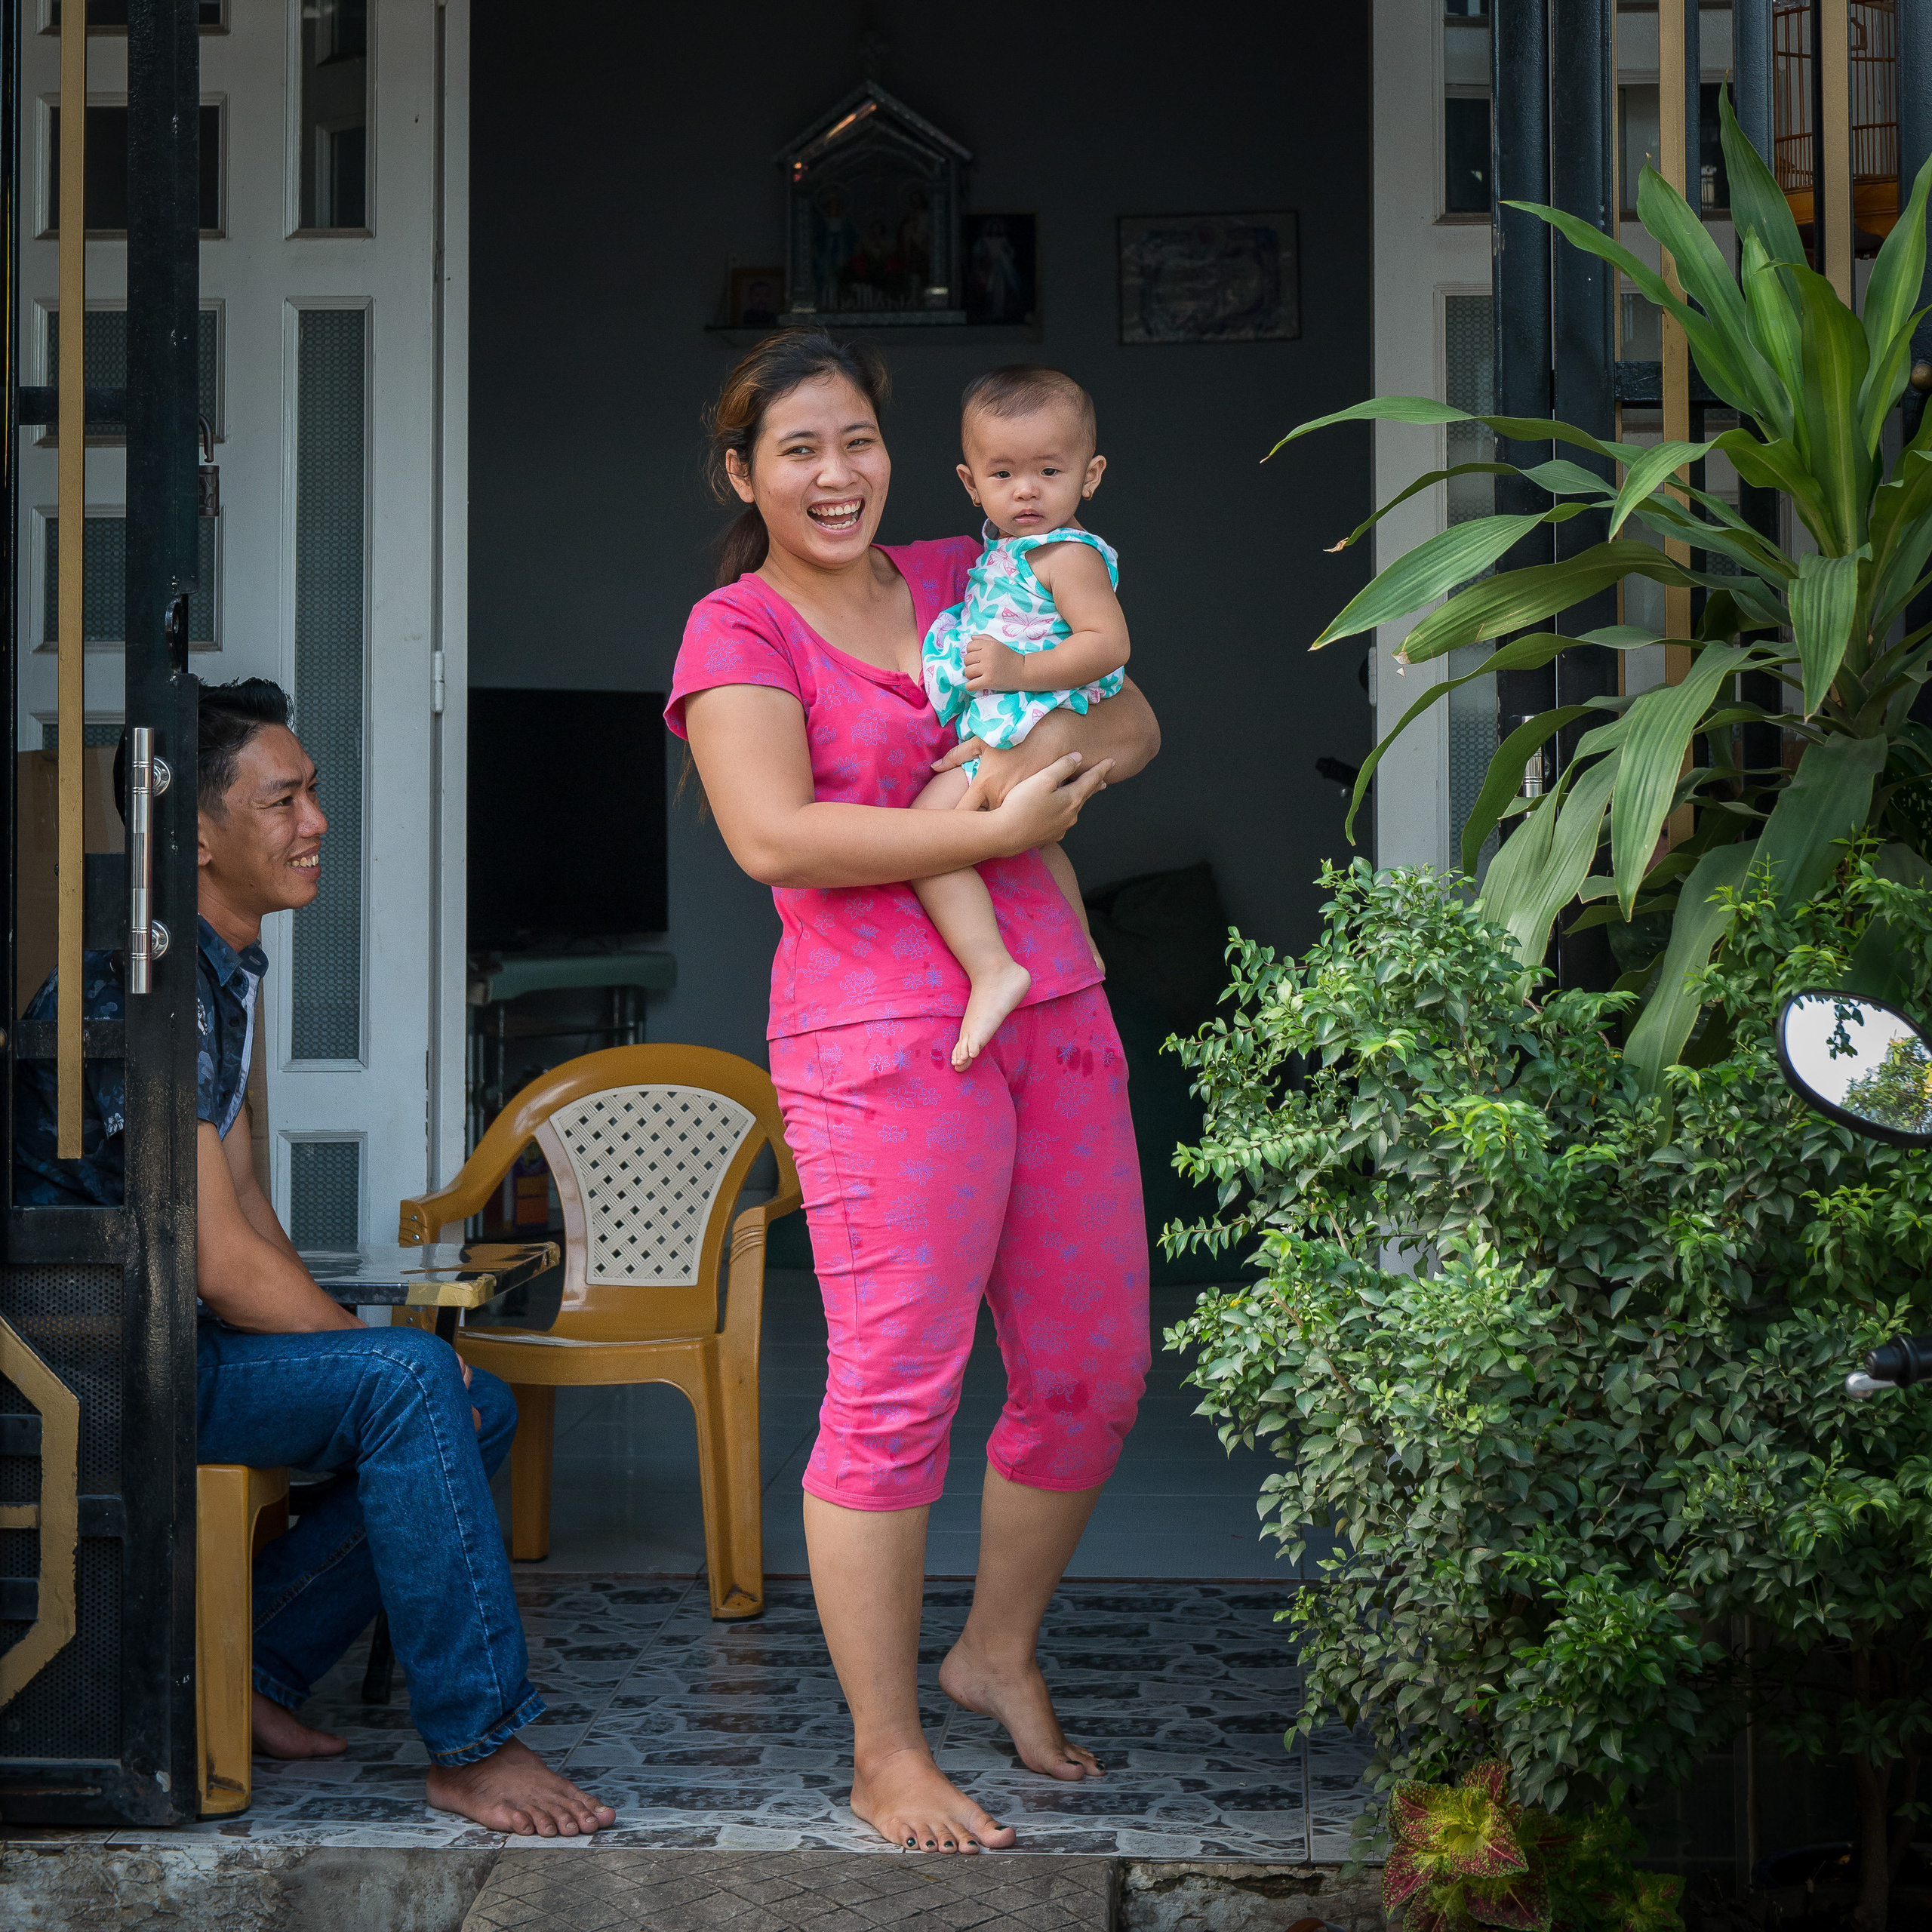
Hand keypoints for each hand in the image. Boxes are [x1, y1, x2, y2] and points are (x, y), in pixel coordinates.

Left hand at [963, 632, 1033, 692]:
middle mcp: (987, 655)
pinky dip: (971, 687)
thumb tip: (971, 638)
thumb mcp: (998, 644)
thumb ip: (985, 639)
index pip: (969, 647)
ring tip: (980, 677)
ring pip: (967, 672)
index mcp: (989, 645)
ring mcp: (988, 668)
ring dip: (971, 676)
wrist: (1024, 671)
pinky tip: (978, 685)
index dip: (972, 653)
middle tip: (980, 669)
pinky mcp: (989, 681)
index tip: (979, 659)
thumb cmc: (1010, 658)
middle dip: (971, 665)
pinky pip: (970, 685)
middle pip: (966, 660)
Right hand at [991, 752, 1112, 854]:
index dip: (1101, 769)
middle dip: (1095, 784)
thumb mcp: (1042, 778)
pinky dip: (1067, 810)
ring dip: (1081, 798)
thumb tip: (1078, 758)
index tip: (1112, 761)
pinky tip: (1062, 811)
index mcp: (1072, 799)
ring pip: (1075, 808)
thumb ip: (1062, 766)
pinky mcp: (1050, 836)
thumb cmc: (1021, 804)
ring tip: (1086, 792)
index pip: (1091, 780)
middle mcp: (1071, 815)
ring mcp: (1061, 828)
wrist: (1005, 835)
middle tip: (1104, 777)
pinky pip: (1063, 819)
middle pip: (1086, 795)